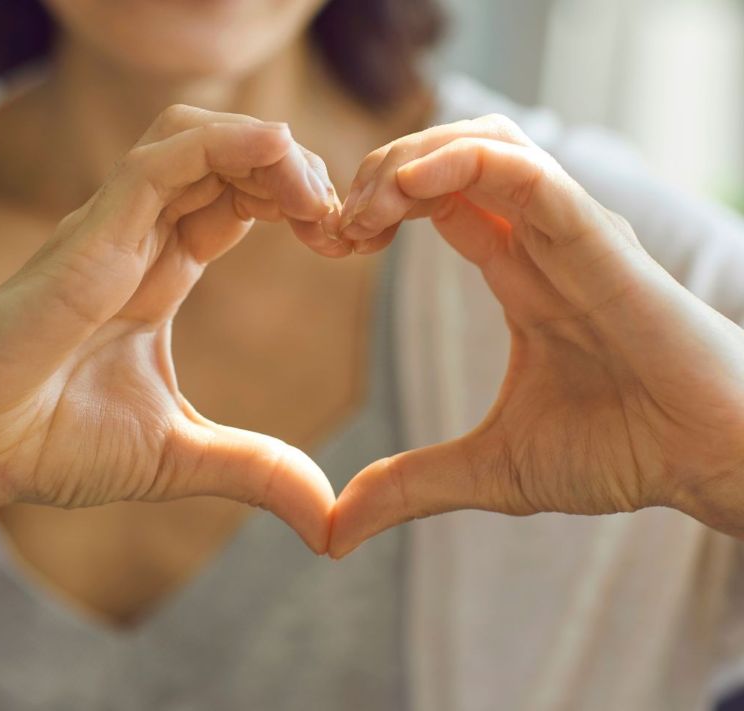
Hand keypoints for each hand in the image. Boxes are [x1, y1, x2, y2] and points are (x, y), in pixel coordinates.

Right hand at [0, 106, 347, 552]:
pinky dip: (224, 145)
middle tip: (343, 221)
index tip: (344, 241)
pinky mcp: (91, 234)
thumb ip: (258, 470)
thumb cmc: (55, 442)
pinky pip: (161, 160)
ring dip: (268, 152)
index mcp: (163, 271)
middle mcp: (142, 238)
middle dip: (297, 174)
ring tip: (315, 197)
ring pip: (198, 141)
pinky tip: (279, 152)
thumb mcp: (183, 456)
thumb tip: (328, 519)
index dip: (297, 205)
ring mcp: (116, 229)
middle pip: (230, 161)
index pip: (240, 201)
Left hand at [330, 115, 743, 556]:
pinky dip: (461, 163)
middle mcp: (541, 241)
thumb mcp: (490, 469)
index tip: (332, 244)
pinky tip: (406, 189)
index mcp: (519, 275)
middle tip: (336, 225)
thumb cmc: (622, 452)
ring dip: (410, 159)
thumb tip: (335, 532)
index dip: (376, 209)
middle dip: (379, 173)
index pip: (437, 202)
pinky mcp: (597, 240)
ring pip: (484, 144)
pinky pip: (526, 172)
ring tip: (365, 207)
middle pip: (451, 158)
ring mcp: (570, 232)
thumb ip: (410, 486)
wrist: (709, 462)